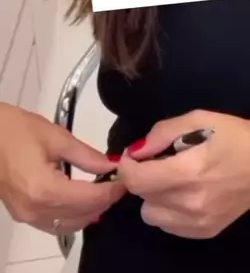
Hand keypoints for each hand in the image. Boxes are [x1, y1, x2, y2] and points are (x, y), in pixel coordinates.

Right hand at [0, 103, 125, 233]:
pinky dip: (73, 216)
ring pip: (68, 225)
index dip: (111, 191)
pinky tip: (83, 199)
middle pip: (80, 215)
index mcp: (44, 190)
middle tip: (120, 183)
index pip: (88, 199)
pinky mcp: (22, 214)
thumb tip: (112, 165)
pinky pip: (53, 224)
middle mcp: (35, 210)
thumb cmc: (17, 130)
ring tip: (105, 190)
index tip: (127, 179)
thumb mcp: (56, 137)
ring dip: (90, 211)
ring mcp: (26, 216)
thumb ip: (87, 156)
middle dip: (104, 201)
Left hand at [118, 109, 249, 238]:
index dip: (127, 167)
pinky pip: (169, 225)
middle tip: (163, 162)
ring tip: (176, 180)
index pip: (137, 181)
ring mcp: (199, 222)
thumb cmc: (236, 135)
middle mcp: (191, 202)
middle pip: (142, 198)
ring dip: (156, 197)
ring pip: (152, 215)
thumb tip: (136, 151)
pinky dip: (170, 210)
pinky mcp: (206, 232)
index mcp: (189, 171)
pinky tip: (188, 193)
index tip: (133, 156)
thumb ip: (162, 133)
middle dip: (145, 178)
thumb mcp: (199, 119)